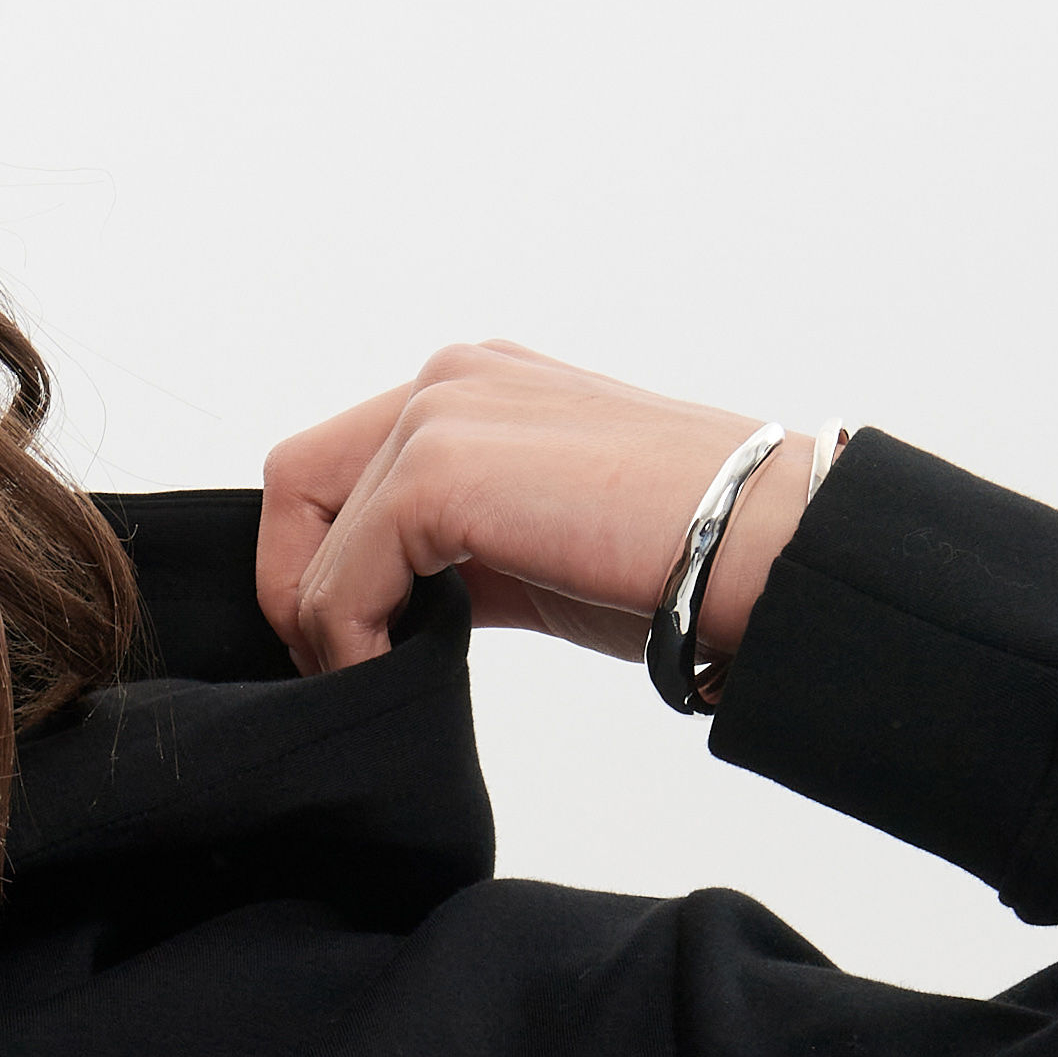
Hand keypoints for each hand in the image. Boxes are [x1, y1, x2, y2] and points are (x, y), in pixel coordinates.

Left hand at [257, 341, 816, 680]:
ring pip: (306, 531)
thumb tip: (376, 611)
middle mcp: (451, 381)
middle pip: (296, 485)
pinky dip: (346, 641)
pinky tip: (397, 670)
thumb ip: (450, 552)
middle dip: (297, 590)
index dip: (315, 561)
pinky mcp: (443, 470)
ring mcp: (444, 413)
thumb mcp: (531, 546)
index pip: (333, 468)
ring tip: (378, 675)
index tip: (353, 641)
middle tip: (343, 667)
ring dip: (323, 625)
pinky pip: (340, 575)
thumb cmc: (673, 558)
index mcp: (474, 390)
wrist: (761, 548)